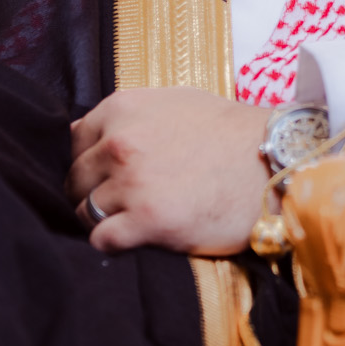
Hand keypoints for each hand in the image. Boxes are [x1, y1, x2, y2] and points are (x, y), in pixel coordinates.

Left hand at [66, 86, 273, 255]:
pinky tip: (137, 237)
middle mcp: (119, 143)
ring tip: (133, 220)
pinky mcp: (147, 222)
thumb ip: (130, 117)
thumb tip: (95, 136)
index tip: (104, 174)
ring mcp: (131, 183)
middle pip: (74, 179)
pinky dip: (113, 243)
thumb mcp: (173, 102)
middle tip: (122, 201)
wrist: (272, 162)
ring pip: (83, 211)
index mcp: (121, 109)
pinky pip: (101, 240)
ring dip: (103, 219)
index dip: (87, 161)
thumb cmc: (228, 132)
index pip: (72, 142)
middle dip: (92, 192)